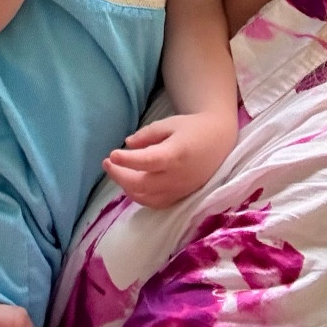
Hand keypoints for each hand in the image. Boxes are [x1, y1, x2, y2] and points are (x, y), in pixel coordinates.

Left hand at [103, 110, 237, 209]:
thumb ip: (148, 134)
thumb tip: (127, 144)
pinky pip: (155, 203)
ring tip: (116, 172)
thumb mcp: (170, 123)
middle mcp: (177, 176)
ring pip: (146, 197)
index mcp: (176, 154)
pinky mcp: (180, 197)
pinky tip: (130, 185)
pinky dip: (139, 196)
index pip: (147, 161)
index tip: (111, 155)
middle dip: (120, 175)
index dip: (127, 160)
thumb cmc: (193, 128)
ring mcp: (179, 189)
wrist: (219, 141)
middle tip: (107, 163)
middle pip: (142, 184)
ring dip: (126, 187)